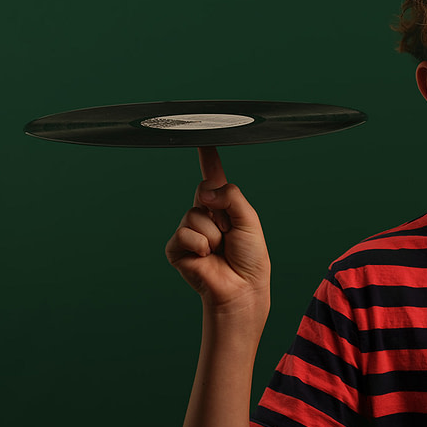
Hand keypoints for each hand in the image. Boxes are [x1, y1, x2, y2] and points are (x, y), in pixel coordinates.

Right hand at [165, 147, 270, 318]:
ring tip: (220, 250)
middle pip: (203, 191)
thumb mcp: (249, 220)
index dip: (207, 157)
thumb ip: (231, 197)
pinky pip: (184, 233)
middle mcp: (204, 215)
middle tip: (229, 234)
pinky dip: (200, 245)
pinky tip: (207, 257)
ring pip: (194, 215)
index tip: (202, 138)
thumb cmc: (249, 258)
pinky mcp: (177, 248)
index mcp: (223, 207)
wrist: (242, 289)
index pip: (213, 177)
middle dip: (221, 211)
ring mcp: (189, 230)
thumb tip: (205, 191)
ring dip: (213, 234)